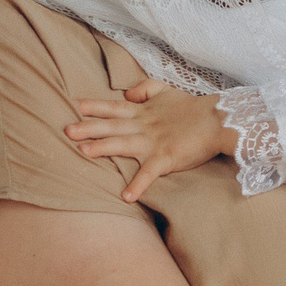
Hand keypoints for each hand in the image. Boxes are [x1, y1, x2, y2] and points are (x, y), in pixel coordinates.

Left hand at [64, 79, 228, 202]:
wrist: (218, 121)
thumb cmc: (193, 108)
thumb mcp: (166, 90)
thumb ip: (144, 89)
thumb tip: (126, 93)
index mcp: (143, 112)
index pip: (114, 107)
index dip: (94, 107)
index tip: (75, 106)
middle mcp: (143, 126)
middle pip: (112, 126)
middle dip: (88, 127)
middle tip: (67, 130)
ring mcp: (153, 143)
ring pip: (123, 144)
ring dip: (103, 148)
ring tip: (83, 152)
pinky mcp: (166, 158)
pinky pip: (149, 173)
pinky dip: (138, 184)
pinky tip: (126, 196)